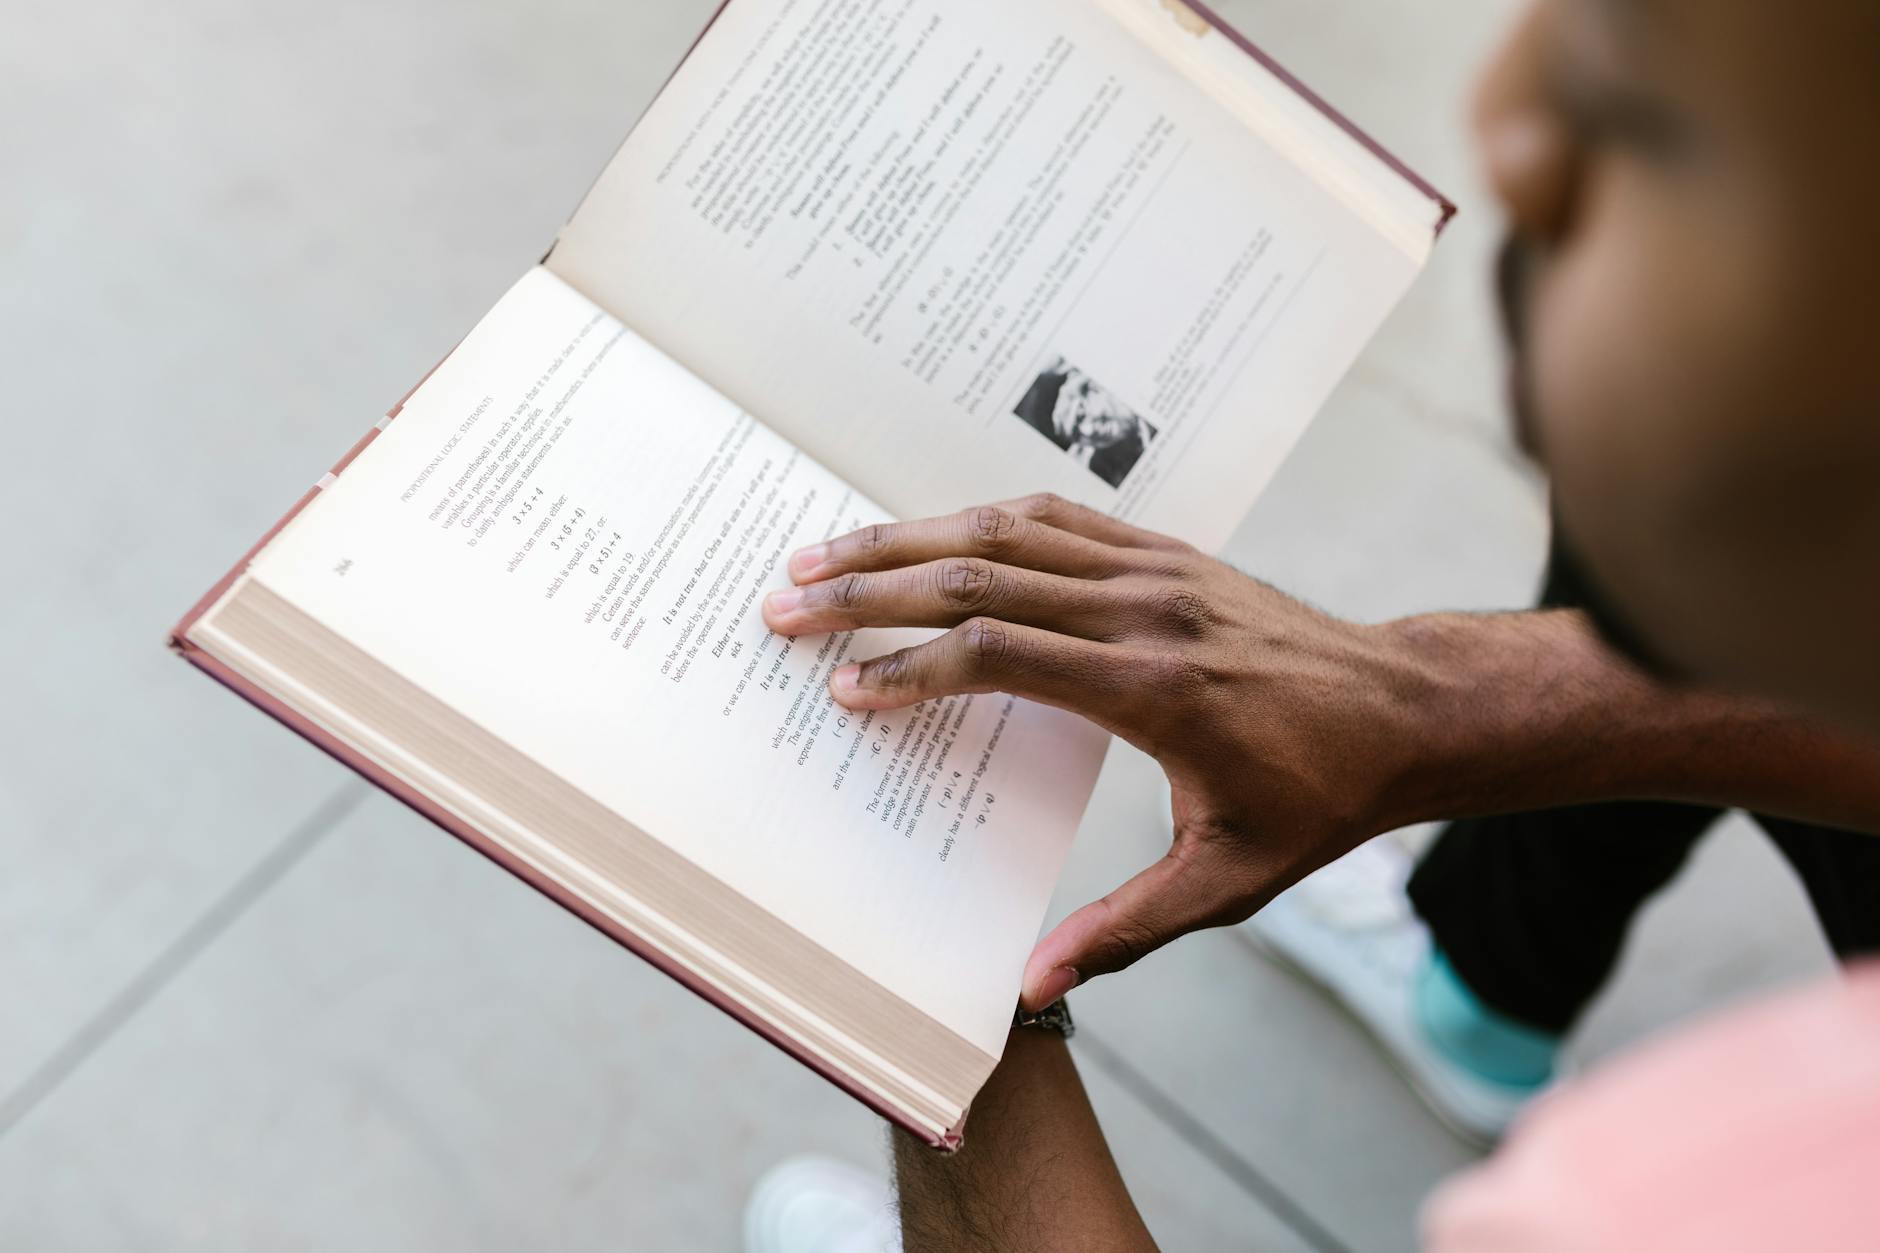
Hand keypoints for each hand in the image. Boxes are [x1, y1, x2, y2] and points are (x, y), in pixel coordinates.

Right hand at [762, 494, 1429, 1009]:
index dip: (912, 669)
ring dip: (909, 536)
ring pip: (1008, 531)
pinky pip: (1057, 517)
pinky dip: (980, 519)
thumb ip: (1125, 928)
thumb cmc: (1319, 798)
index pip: (1002, 656)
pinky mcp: (1167, 552)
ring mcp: (1155, 570)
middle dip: (872, 590)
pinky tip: (929, 531)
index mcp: (1153, 688)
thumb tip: (1034, 985)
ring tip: (827, 551)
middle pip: (982, 578)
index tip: (845, 690)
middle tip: (787, 602)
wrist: (1405, 710)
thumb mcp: (1230, 881)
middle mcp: (1145, 611)